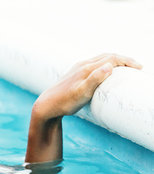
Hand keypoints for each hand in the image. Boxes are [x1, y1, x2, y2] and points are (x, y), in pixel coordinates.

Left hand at [25, 53, 141, 163]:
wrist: (46, 106)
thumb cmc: (64, 103)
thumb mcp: (81, 93)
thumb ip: (95, 79)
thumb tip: (110, 66)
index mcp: (86, 68)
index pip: (111, 59)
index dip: (127, 61)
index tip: (139, 68)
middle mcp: (82, 65)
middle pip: (107, 56)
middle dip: (123, 59)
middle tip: (136, 67)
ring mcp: (77, 69)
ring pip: (100, 59)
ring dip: (114, 60)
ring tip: (124, 68)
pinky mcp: (74, 74)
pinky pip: (93, 64)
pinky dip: (104, 64)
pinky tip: (105, 72)